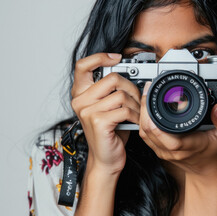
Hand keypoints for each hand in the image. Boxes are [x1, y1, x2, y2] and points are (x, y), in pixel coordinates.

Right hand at [71, 53, 140, 174]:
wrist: (106, 158)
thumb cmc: (110, 132)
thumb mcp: (108, 106)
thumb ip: (112, 90)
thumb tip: (131, 72)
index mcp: (80, 93)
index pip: (83, 65)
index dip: (100, 57)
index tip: (117, 59)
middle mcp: (80, 100)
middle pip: (113, 78)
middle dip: (131, 88)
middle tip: (135, 99)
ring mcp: (87, 111)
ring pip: (122, 94)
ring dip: (136, 105)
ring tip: (135, 113)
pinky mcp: (98, 121)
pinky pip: (125, 109)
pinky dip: (135, 116)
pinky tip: (134, 122)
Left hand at [138, 82, 216, 175]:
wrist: (208, 170)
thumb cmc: (215, 152)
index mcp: (188, 145)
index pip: (167, 136)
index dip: (155, 118)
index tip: (155, 98)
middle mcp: (172, 150)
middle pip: (149, 131)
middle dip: (146, 108)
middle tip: (149, 89)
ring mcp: (163, 151)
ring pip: (144, 132)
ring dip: (142, 114)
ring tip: (147, 95)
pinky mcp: (159, 150)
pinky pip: (146, 135)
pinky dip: (143, 121)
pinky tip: (146, 109)